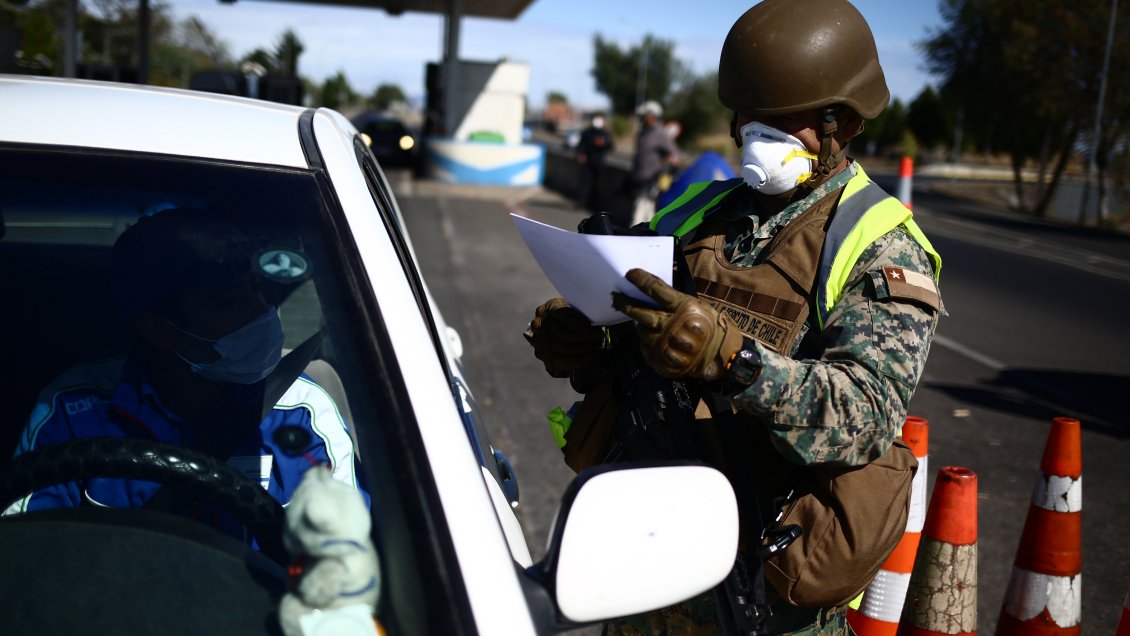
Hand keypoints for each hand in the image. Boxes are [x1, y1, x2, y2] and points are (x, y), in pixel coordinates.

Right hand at [525, 298, 603, 377]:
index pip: (565, 318)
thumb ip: (584, 314)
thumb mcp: (578, 308)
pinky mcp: (542, 354)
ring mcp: (538, 339)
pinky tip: (589, 357)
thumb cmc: (575, 315)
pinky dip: (577, 361)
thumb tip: (598, 326)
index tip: (598, 332)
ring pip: (562, 348)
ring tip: (596, 347)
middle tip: (600, 340)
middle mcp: (540, 322)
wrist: (560, 326)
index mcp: (551, 307)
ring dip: (583, 350)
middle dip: (585, 339)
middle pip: (563, 334)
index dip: (582, 327)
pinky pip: (560, 361)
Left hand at [611, 269, 742, 380]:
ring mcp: (664, 345)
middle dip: (626, 303)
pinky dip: (647, 342)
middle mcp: (671, 325)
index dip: (640, 280)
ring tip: (640, 321)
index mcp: (683, 307)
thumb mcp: (699, 307)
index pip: (655, 289)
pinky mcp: (661, 360)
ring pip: (641, 331)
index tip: (629, 274)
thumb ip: (676, 303)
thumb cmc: (712, 328)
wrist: (723, 358)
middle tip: (616, 297)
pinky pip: (646, 348)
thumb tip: (652, 295)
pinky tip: (651, 338)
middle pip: (640, 312)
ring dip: (639, 325)